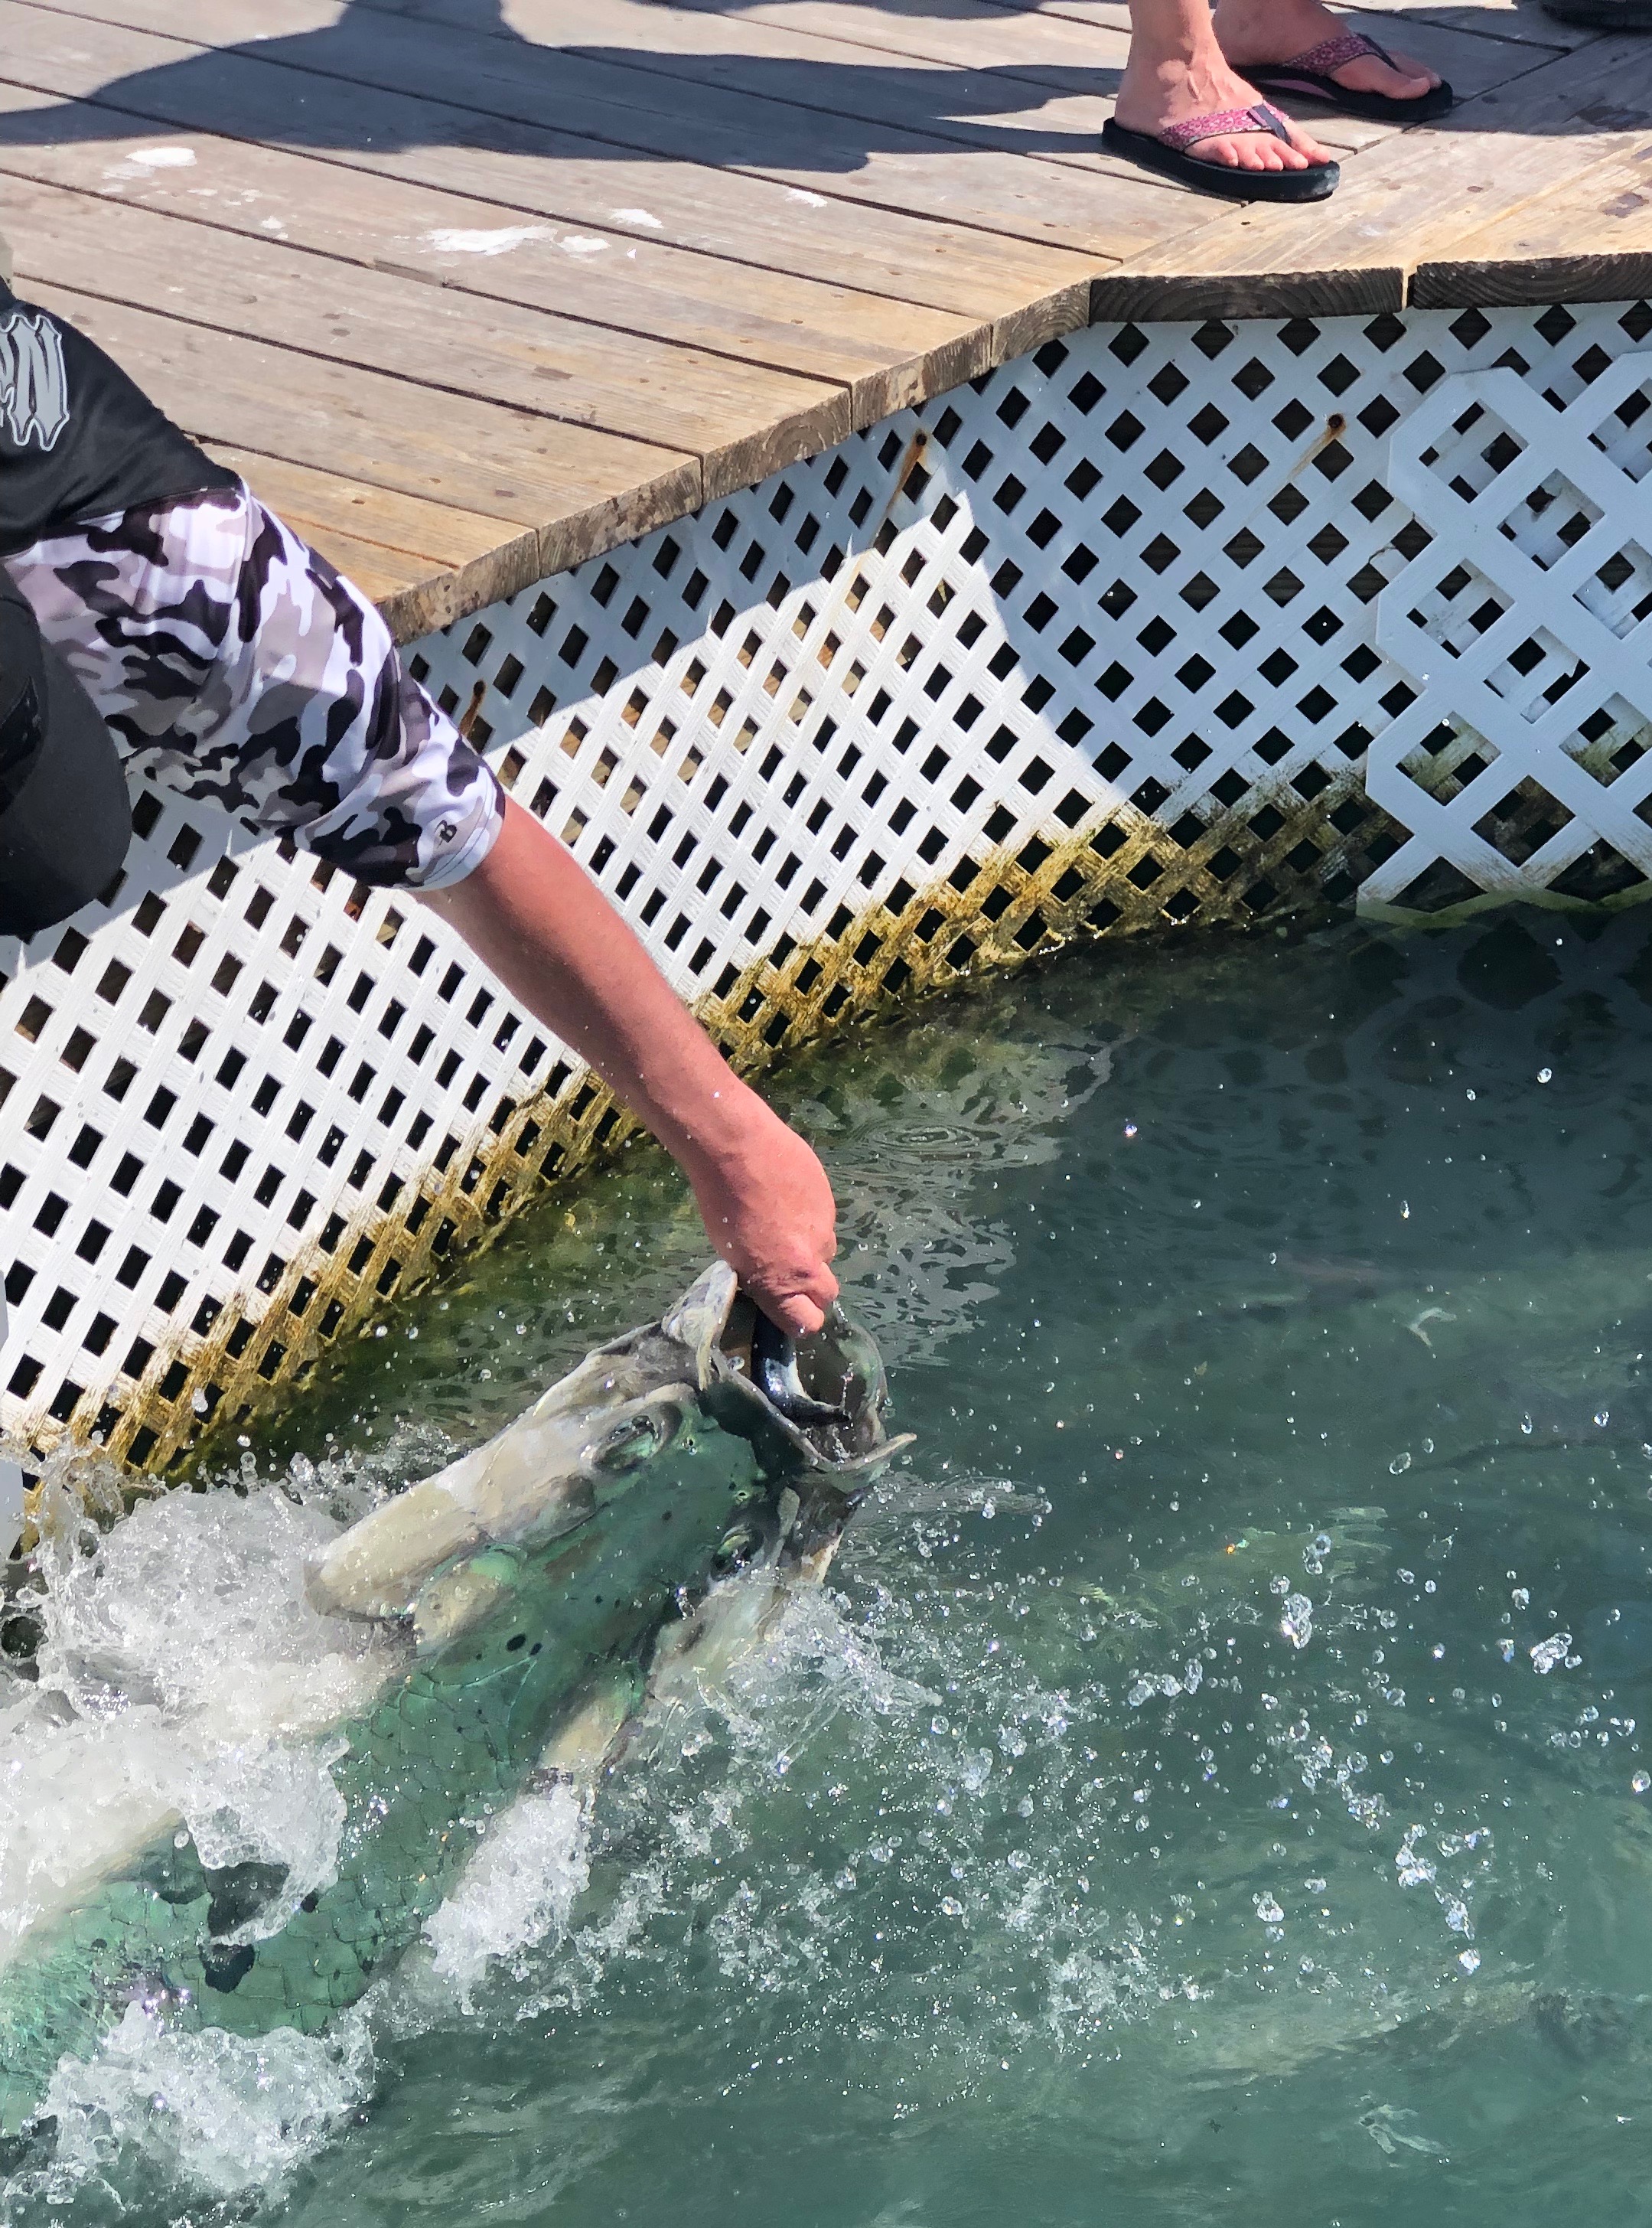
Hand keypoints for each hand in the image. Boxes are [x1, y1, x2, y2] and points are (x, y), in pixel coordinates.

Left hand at [683, 1092, 838, 1336]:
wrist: (738, 1149)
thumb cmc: (720, 1202)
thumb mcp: (732, 1253)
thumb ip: (764, 1275)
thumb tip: (775, 1282)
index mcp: (779, 1281)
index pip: (808, 1323)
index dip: (802, 1321)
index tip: (792, 1311)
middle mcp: (808, 1262)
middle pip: (827, 1293)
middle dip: (813, 1289)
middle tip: (791, 1269)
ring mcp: (824, 1229)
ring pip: (827, 1252)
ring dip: (811, 1248)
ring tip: (785, 1224)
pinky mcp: (830, 1201)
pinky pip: (826, 1220)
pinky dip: (811, 1217)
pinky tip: (788, 1197)